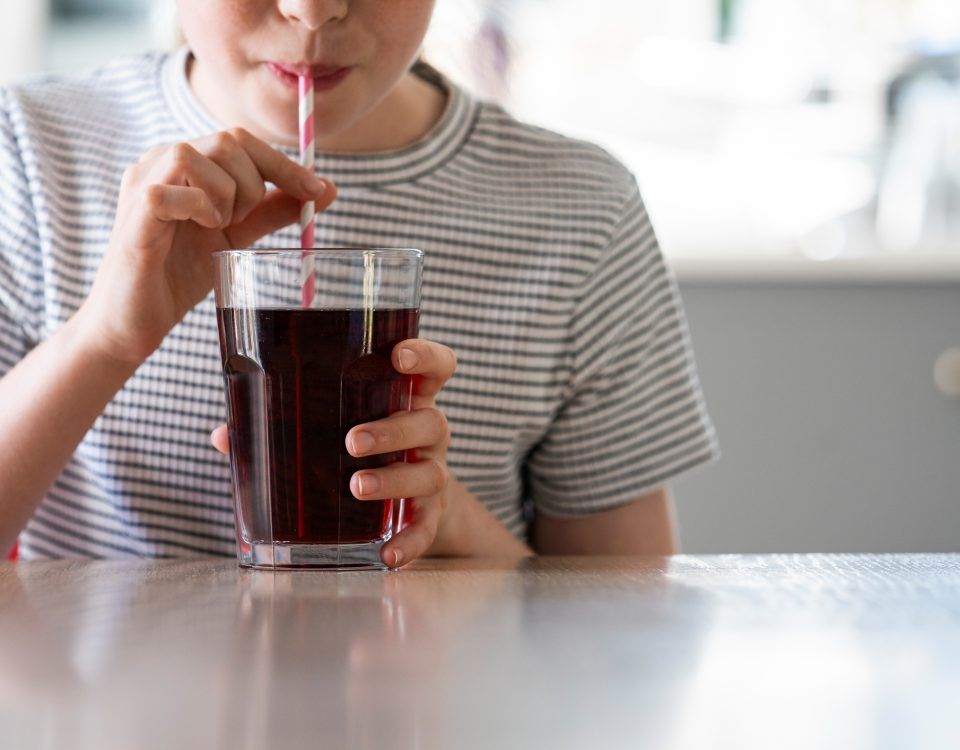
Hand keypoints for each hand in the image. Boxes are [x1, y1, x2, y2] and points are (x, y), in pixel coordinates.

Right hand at [79, 128, 336, 365]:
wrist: (135, 321)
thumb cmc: (179, 275)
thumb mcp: (236, 236)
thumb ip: (272, 211)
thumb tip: (324, 190)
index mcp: (184, 163)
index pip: (241, 139)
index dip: (283, 163)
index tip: (317, 190)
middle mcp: (158, 162)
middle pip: (227, 140)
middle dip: (254, 184)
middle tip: (244, 222)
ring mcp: (141, 183)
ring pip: (196, 155)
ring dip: (225, 195)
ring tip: (217, 227)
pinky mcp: (133, 212)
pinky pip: (170, 191)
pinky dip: (198, 208)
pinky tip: (200, 229)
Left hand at [211, 339, 456, 567]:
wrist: (407, 503)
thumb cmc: (358, 449)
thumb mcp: (330, 428)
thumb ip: (281, 424)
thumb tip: (223, 435)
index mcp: (405, 399)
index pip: (435, 367)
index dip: (424, 357)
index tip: (400, 356)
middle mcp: (427, 433)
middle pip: (429, 422)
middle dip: (392, 430)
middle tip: (352, 441)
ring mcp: (432, 472)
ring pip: (429, 472)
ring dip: (393, 480)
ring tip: (356, 487)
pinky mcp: (431, 513)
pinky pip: (427, 527)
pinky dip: (411, 541)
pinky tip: (388, 555)